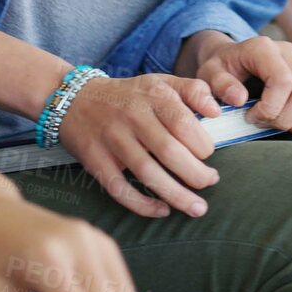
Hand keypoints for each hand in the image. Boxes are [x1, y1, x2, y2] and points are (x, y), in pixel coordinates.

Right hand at [59, 73, 223, 218]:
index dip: (203, 145)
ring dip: (176, 195)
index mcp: (152, 96)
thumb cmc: (129, 94)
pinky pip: (119, 188)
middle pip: (169, 151)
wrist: (75, 98)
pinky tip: (162, 210)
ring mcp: (112, 139)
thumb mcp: (161, 81)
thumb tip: (217, 112)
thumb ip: (194, 90)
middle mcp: (132, 117)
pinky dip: (142, 204)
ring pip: (147, 172)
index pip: (184, 123)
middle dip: (196, 174)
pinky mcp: (96, 160)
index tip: (209, 155)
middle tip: (211, 182)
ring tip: (197, 208)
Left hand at [198, 34, 291, 132]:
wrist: (234, 60)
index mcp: (263, 48)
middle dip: (285, 118)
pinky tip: (288, 118)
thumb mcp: (209, 75)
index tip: (250, 117)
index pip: (283, 80)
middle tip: (263, 123)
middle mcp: (290, 52)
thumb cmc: (222, 69)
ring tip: (274, 121)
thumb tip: (239, 99)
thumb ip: (219, 85)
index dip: (270, 107)